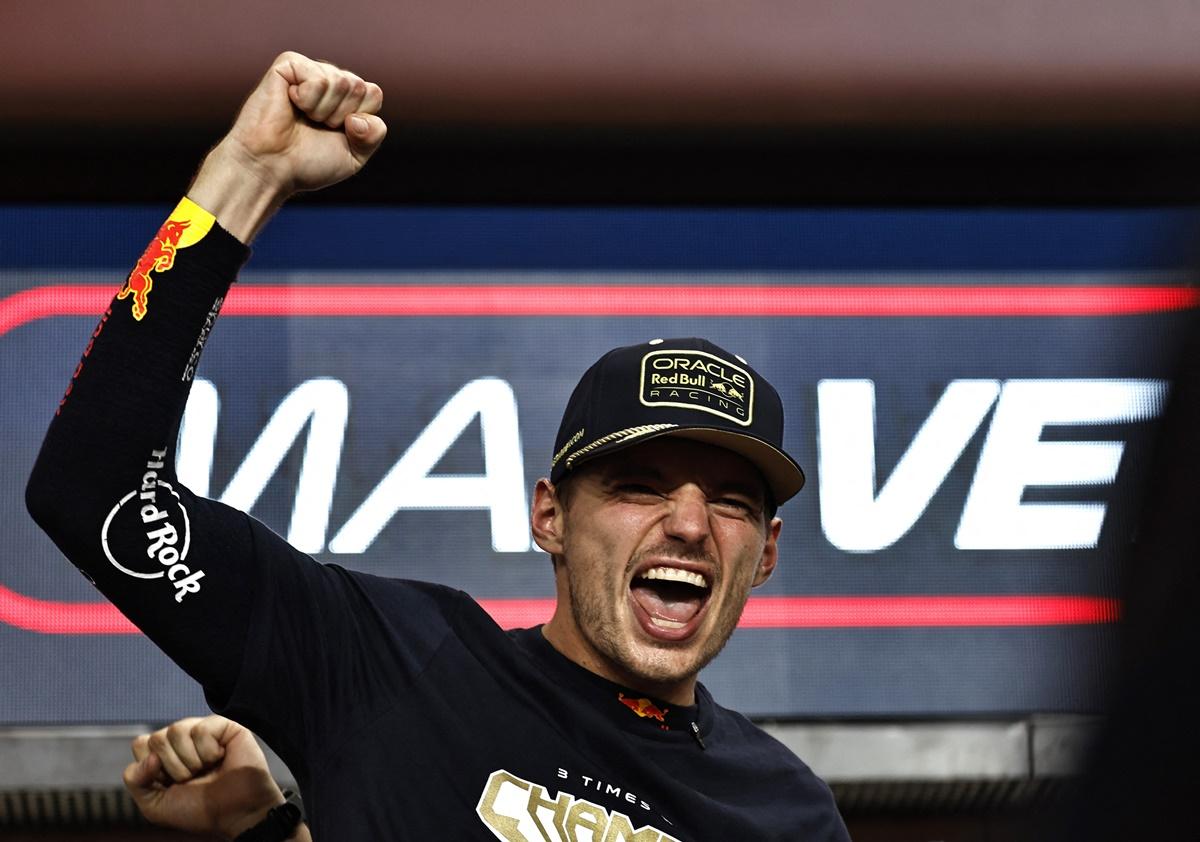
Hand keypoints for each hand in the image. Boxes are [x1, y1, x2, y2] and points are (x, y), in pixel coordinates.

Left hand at [123, 715, 285, 839]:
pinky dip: (209, 751)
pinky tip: (221, 758)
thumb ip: (136, 781)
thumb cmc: (198, 811)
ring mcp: (203, 730)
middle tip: (192, 778)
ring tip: (207, 769)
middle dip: (172, 767)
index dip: (151, 768)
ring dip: (191, 761)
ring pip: (177, 730)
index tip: (169, 784)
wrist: (235, 814)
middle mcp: (182, 739)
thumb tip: (150, 757)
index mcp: (164, 754)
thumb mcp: (154, 805)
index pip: (141, 743)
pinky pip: (201, 730)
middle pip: (156, 738)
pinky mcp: (224, 726)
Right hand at [189, 51, 386, 241]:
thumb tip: (359, 115)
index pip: (374, 93)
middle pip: (360, 87)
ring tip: (303, 118)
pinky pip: (319, 79)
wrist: (271, 167)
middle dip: (341, 116)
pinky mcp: (288, 64)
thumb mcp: (354, 156)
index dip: (361, 120)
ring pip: (341, 82)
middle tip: (316, 127)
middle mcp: (329, 79)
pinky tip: (291, 104)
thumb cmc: (308, 163)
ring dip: (324, 111)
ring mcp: (309, 70)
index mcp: (346, 98)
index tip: (337, 133)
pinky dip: (308, 100)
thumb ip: (373, 134)